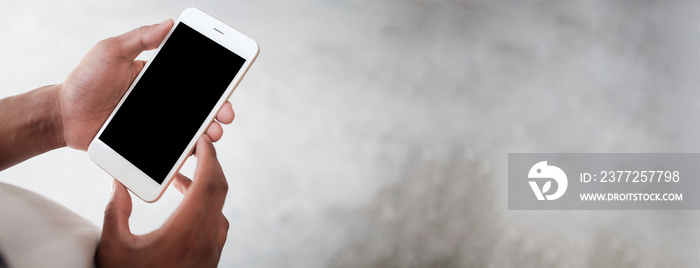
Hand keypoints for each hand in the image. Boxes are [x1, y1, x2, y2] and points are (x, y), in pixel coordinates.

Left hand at [57, 19, 234, 149]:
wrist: (62, 116)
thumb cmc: (84, 80)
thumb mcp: (111, 52)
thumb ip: (140, 38)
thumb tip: (169, 23)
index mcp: (157, 77)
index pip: (193, 78)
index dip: (215, 82)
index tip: (229, 83)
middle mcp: (161, 100)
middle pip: (199, 106)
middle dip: (219, 110)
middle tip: (226, 116)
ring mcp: (156, 122)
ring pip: (190, 129)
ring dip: (207, 132)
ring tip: (212, 136)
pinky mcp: (147, 143)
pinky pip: (171, 149)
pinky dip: (186, 152)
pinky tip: (193, 152)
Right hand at [96, 135, 228, 267]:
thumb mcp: (113, 246)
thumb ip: (116, 209)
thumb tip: (119, 182)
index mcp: (189, 229)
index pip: (211, 181)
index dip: (210, 157)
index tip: (202, 140)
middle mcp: (208, 238)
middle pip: (219, 190)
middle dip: (209, 165)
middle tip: (193, 150)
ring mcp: (213, 250)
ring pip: (219, 208)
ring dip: (205, 187)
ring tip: (179, 179)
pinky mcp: (211, 259)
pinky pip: (216, 223)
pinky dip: (205, 206)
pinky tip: (184, 207)